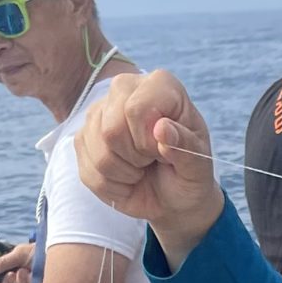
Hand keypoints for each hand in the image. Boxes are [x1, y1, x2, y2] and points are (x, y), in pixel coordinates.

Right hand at [0, 239, 34, 282]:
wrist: (57, 253)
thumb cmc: (38, 251)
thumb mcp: (18, 254)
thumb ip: (3, 262)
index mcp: (14, 267)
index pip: (1, 278)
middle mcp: (21, 277)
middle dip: (7, 282)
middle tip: (11, 274)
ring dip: (18, 282)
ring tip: (23, 272)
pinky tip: (30, 276)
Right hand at [75, 69, 223, 267]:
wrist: (172, 196)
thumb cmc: (188, 175)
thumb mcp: (199, 166)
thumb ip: (186, 146)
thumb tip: (162, 128)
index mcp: (160, 85)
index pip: (135, 109)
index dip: (149, 142)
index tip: (164, 151)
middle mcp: (125, 89)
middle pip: (111, 130)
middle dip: (136, 158)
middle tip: (152, 160)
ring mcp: (99, 113)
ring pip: (98, 152)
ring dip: (125, 173)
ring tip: (142, 168)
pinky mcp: (83, 138)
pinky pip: (89, 171)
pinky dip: (113, 186)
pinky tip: (127, 177)